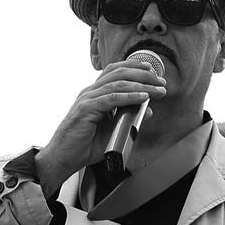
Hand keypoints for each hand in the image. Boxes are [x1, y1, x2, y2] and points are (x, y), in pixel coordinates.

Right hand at [36, 55, 167, 191]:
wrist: (63, 157)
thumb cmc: (84, 145)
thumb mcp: (112, 129)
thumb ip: (129, 118)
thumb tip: (149, 110)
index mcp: (94, 93)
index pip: (115, 71)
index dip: (134, 67)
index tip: (153, 71)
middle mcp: (90, 92)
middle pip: (119, 73)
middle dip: (143, 74)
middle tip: (160, 81)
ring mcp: (87, 99)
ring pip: (117, 84)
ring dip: (141, 85)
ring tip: (157, 90)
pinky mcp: (86, 110)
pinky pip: (111, 99)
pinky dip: (129, 97)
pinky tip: (143, 98)